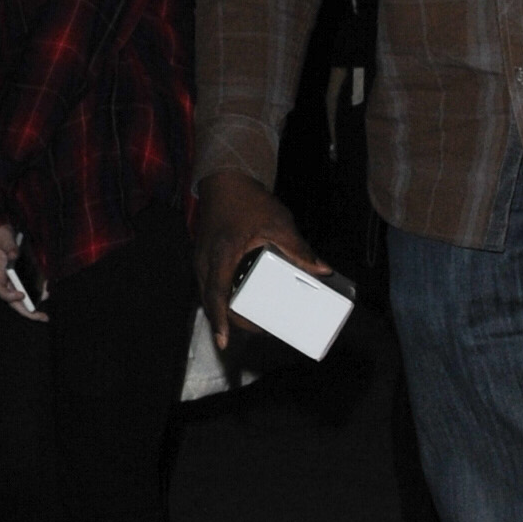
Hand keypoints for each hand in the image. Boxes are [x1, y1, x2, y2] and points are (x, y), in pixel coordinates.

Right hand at [0, 219, 45, 321]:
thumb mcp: (3, 238)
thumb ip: (10, 246)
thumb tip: (15, 256)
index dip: (9, 295)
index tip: (22, 294)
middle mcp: (4, 280)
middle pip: (12, 301)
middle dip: (27, 312)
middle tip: (43, 318)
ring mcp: (10, 280)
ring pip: (19, 300)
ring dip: (32, 307)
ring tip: (45, 314)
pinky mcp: (17, 278)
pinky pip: (25, 290)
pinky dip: (35, 295)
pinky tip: (45, 295)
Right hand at [195, 167, 318, 347]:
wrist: (224, 179)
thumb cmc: (248, 200)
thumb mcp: (278, 223)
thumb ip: (298, 248)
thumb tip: (321, 270)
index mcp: (222, 254)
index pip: (218, 295)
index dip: (221, 320)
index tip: (224, 342)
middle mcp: (205, 261)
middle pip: (212, 301)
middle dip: (229, 321)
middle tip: (257, 331)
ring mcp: (201, 259)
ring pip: (208, 294)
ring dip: (224, 310)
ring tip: (250, 320)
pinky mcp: (203, 256)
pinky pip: (209, 284)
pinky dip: (221, 296)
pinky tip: (239, 300)